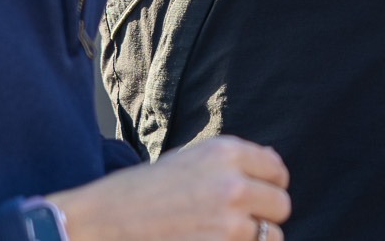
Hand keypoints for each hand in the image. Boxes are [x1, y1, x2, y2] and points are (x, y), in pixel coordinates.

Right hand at [50, 135, 288, 240]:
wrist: (102, 222)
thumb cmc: (143, 190)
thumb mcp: (189, 158)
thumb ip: (233, 160)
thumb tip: (274, 163)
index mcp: (226, 152)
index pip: (278, 171)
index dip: (269, 185)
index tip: (255, 194)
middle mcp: (232, 184)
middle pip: (281, 205)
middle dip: (264, 215)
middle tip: (237, 221)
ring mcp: (228, 223)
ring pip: (271, 236)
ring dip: (252, 239)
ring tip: (221, 235)